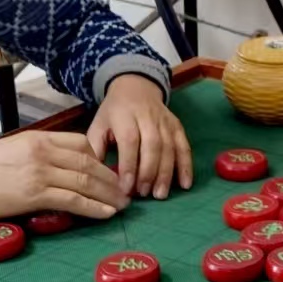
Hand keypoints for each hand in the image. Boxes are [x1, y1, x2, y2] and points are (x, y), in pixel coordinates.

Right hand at [0, 129, 130, 220]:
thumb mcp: (13, 150)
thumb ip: (38, 155)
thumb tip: (59, 169)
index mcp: (39, 138)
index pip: (81, 144)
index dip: (101, 159)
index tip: (111, 172)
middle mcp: (44, 152)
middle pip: (89, 164)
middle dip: (112, 178)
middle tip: (126, 191)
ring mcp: (41, 172)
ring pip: (86, 182)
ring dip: (109, 195)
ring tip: (124, 204)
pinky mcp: (35, 194)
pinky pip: (73, 201)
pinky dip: (94, 207)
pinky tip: (107, 213)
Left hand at [86, 73, 193, 200]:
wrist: (136, 87)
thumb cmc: (114, 112)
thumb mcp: (98, 125)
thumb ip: (95, 149)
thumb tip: (96, 177)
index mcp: (125, 116)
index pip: (130, 141)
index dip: (129, 166)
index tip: (126, 188)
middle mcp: (148, 117)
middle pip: (153, 145)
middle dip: (149, 172)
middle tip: (143, 194)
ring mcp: (165, 122)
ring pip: (169, 148)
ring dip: (166, 173)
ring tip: (160, 194)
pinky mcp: (177, 126)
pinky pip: (184, 146)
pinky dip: (186, 166)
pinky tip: (185, 184)